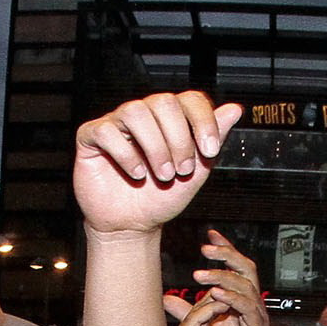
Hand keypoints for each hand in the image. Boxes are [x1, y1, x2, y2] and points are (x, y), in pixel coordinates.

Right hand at [73, 92, 242, 233]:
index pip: (190, 99)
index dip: (203, 121)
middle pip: (164, 103)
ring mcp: (116, 122)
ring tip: (161, 175)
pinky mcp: (91, 136)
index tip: (210, 151)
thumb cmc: (162, 198)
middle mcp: (144, 114)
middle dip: (178, 139)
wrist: (132, 226)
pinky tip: (136, 173)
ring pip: (136, 112)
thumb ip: (213, 140)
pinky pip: (107, 131)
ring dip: (154, 146)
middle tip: (182, 171)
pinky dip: (125, 153)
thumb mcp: (196, 172)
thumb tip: (235, 109)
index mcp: (170, 118)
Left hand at [196, 230, 275, 325]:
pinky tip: (216, 294)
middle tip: (205, 248)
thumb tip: (165, 299)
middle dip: (226, 254)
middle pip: (246, 267)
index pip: (236, 267)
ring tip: (200, 274)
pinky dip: (232, 299)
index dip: (225, 249)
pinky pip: (248, 308)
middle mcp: (252, 301)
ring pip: (246, 285)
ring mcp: (257, 314)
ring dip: (222, 277)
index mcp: (242, 298)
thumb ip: (189, 312)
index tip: (209, 235)